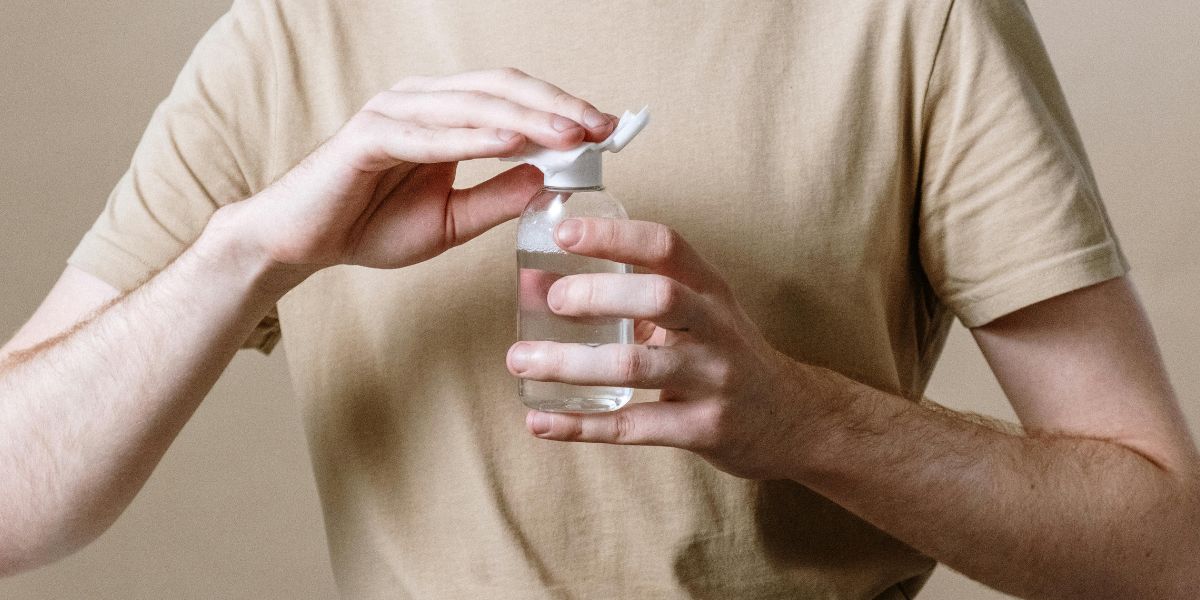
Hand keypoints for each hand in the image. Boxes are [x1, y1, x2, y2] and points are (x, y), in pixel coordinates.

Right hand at [215, 68, 615, 280]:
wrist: (302, 243)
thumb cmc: (370, 227)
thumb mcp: (451, 221)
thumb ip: (497, 198)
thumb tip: (547, 179)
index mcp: (443, 115)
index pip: (513, 99)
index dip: (561, 109)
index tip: (608, 130)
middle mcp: (421, 102)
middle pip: (501, 89)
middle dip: (556, 106)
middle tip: (601, 127)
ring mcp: (394, 113)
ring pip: (473, 105)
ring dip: (527, 118)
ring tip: (571, 133)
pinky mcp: (369, 137)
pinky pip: (430, 134)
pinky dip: (473, 138)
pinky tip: (514, 144)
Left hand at [505, 218, 835, 479]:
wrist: (794, 420)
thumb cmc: (726, 356)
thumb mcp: (700, 313)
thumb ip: (636, 297)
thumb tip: (541, 283)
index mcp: (709, 289)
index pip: (666, 246)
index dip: (614, 236)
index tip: (564, 232)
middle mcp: (715, 328)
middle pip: (658, 297)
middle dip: (597, 295)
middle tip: (549, 299)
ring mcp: (713, 380)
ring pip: (636, 366)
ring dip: (571, 363)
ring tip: (521, 361)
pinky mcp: (704, 429)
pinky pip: (634, 426)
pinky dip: (581, 425)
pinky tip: (541, 420)